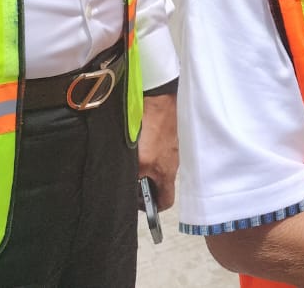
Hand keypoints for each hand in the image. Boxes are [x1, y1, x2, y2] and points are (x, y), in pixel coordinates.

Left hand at [136, 93, 178, 209]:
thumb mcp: (141, 159)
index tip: (140, 200)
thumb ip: (135, 176)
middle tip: (131, 177)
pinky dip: (148, 147)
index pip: (166, 201)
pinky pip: (158, 147)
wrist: (162, 97)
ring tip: (131, 155)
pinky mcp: (168, 133)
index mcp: (167, 173)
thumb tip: (130, 185)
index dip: (153, 206)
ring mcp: (172, 147)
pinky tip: (136, 138)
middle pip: (160, 182)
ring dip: (145, 164)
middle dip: (145, 183)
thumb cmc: (154, 126)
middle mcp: (173, 163)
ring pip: (158, 164)